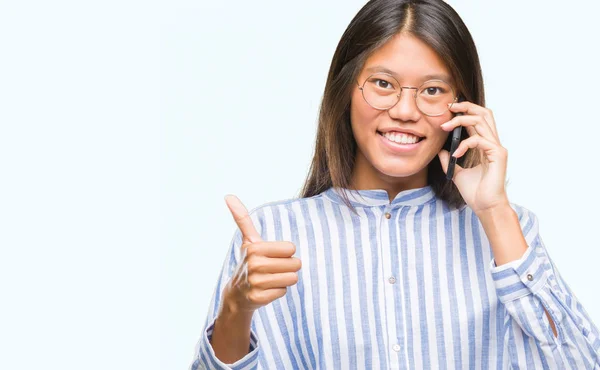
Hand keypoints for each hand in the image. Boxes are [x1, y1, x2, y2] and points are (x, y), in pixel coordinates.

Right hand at [222, 195, 301, 313]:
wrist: (237, 293)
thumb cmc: (249, 262)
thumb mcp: (248, 240)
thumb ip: (242, 218)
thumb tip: (228, 195)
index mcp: (255, 248)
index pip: (291, 248)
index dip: (285, 253)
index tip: (271, 256)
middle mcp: (254, 265)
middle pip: (295, 264)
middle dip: (287, 267)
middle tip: (272, 269)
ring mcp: (256, 283)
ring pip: (292, 278)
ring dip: (284, 279)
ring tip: (270, 279)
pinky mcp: (259, 298)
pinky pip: (284, 291)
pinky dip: (278, 291)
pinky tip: (266, 290)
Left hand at [437, 101, 509, 213]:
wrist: (485, 207)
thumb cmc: (475, 192)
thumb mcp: (457, 173)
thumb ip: (450, 160)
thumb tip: (441, 150)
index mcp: (484, 145)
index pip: (478, 119)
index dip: (465, 111)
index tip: (448, 110)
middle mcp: (492, 143)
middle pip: (484, 113)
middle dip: (466, 106)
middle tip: (449, 107)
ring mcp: (496, 148)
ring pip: (481, 121)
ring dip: (460, 121)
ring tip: (444, 127)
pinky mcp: (498, 155)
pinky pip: (478, 140)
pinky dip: (464, 145)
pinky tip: (455, 154)